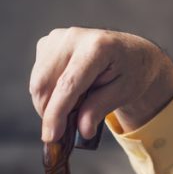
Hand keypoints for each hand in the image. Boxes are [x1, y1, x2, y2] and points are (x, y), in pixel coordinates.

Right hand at [30, 27, 172, 141]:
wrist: (133, 52)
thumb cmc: (132, 72)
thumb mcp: (124, 93)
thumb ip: (100, 109)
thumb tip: (82, 130)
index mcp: (98, 47)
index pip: (68, 85)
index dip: (56, 113)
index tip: (50, 136)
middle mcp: (74, 37)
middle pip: (45, 84)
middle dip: (50, 111)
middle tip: (67, 127)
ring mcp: (58, 37)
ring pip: (38, 82)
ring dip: (49, 103)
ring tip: (76, 105)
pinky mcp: (48, 43)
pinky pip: (38, 76)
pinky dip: (49, 92)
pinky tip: (70, 92)